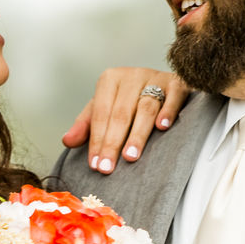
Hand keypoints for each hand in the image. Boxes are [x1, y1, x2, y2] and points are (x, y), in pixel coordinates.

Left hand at [61, 68, 188, 172]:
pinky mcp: (177, 82)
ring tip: (130, 156)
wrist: (162, 82)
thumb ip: (86, 125)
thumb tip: (67, 141)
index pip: (101, 113)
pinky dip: (168, 111)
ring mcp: (155, 77)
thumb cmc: (129, 99)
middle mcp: (132, 75)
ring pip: (145, 108)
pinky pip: (173, 96)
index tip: (95, 164)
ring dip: (138, 134)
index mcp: (110, 79)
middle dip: (113, 143)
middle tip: (108, 168)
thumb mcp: (104, 108)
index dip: (97, 140)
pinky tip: (163, 127)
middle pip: (121, 113)